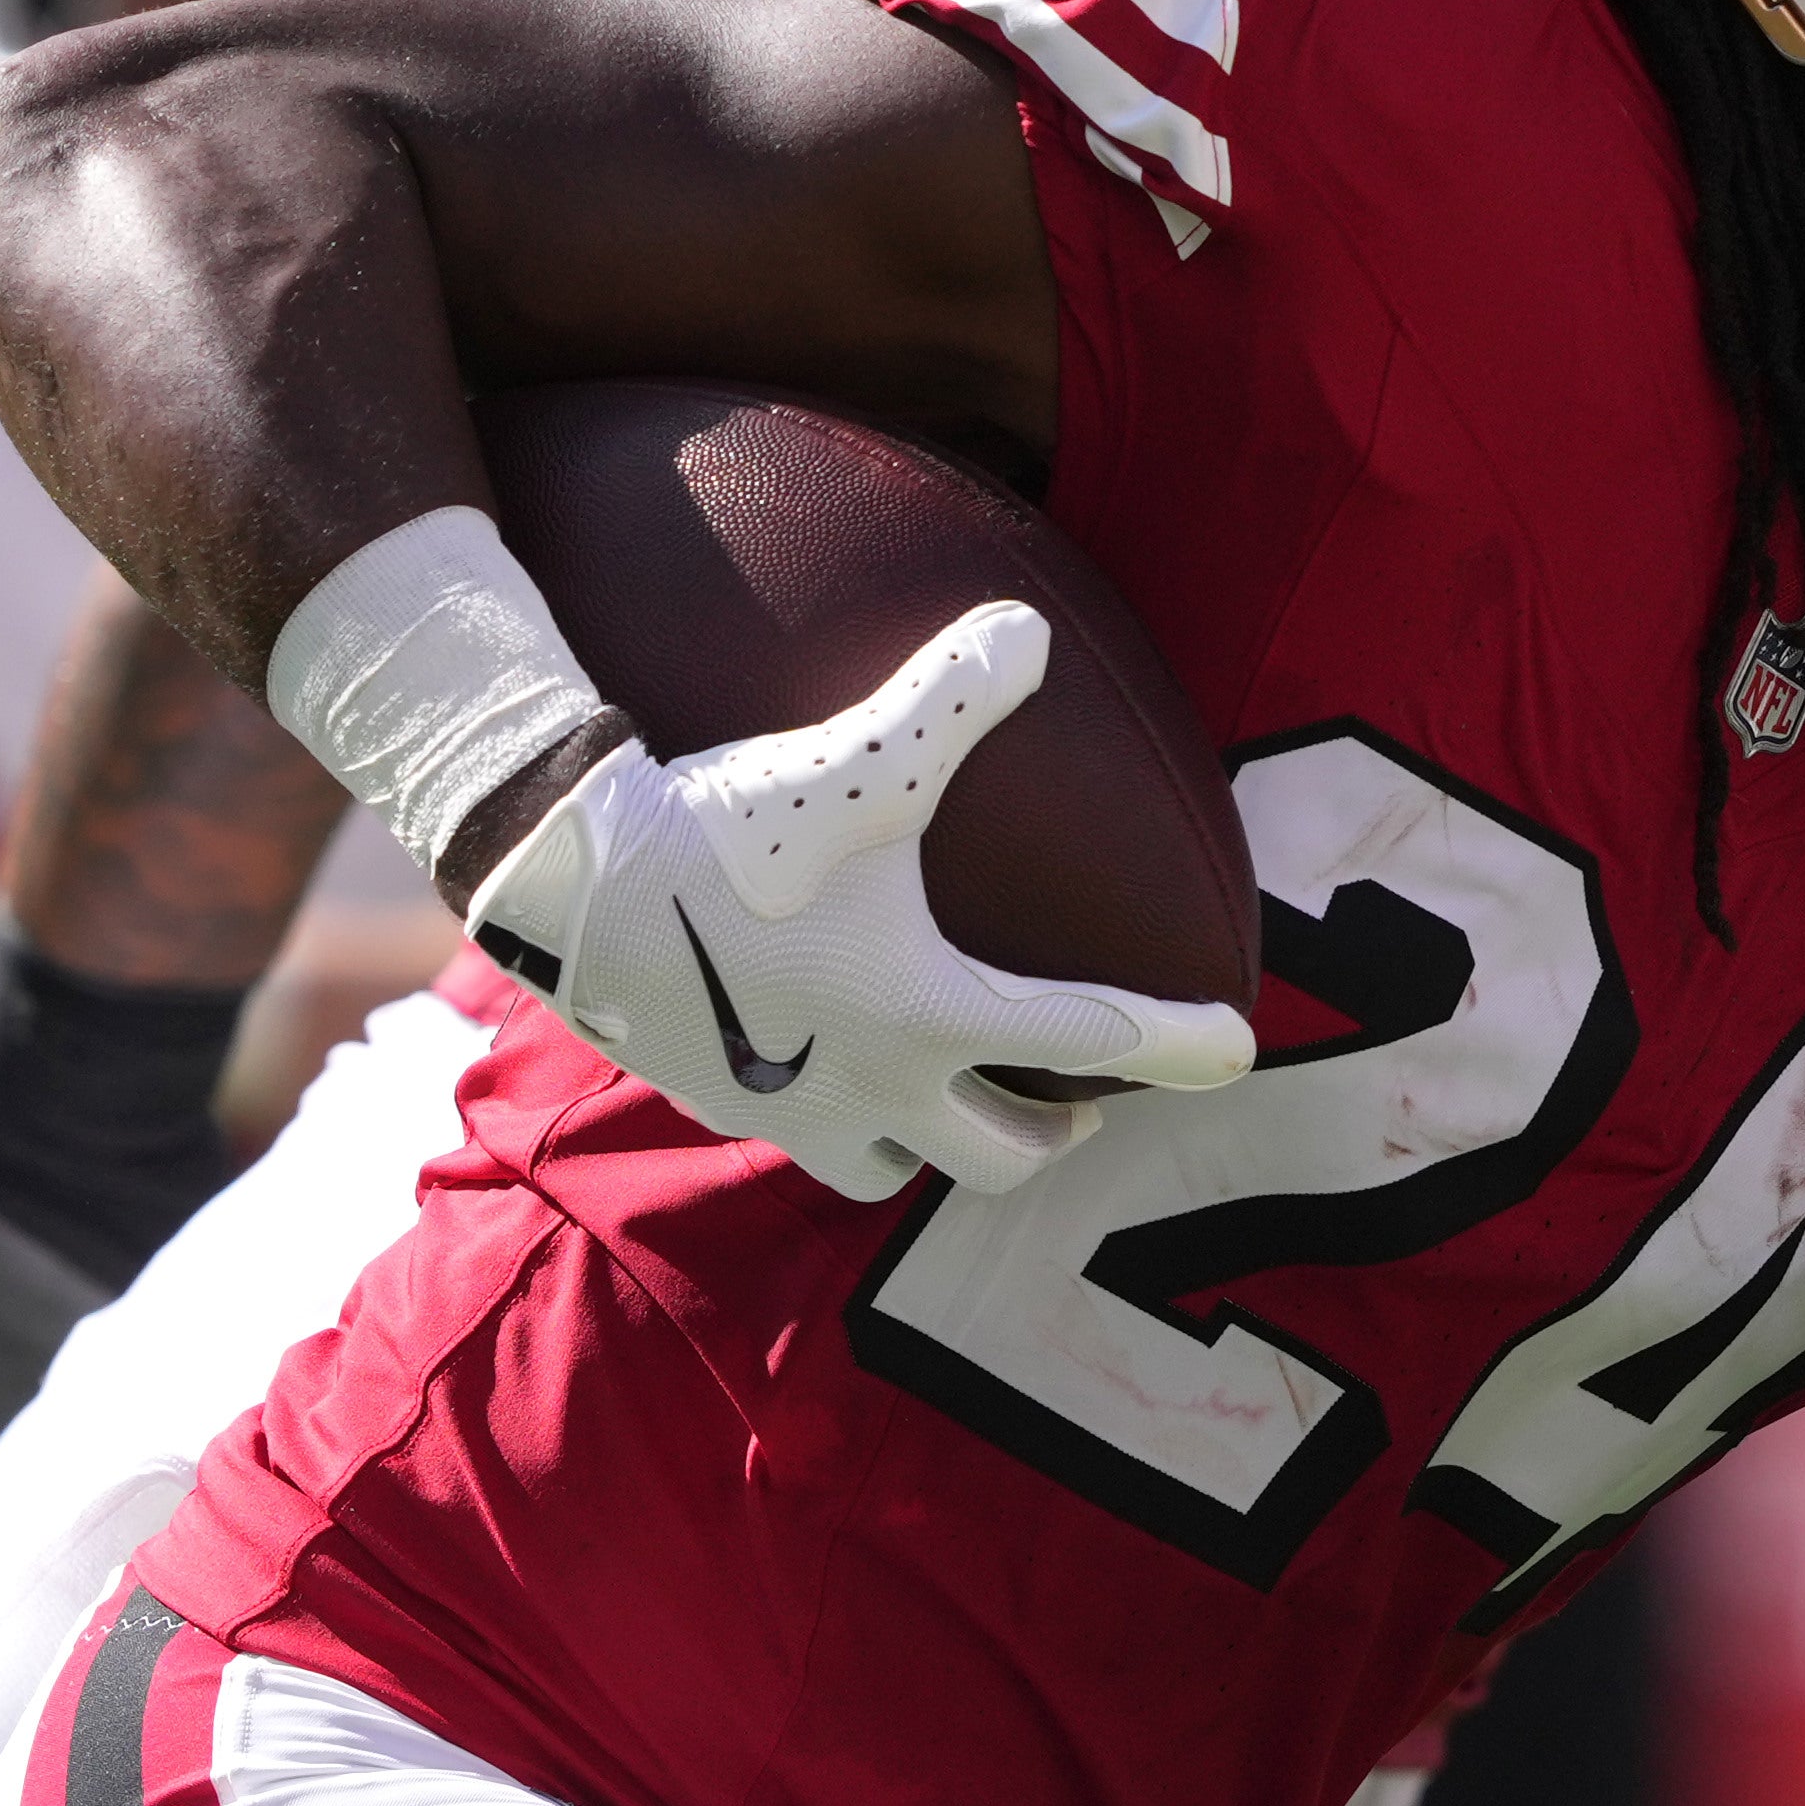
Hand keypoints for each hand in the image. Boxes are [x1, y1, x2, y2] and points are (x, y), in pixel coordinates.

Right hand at [464, 600, 1251, 1199]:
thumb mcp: (861, 754)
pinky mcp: (720, 1101)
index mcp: (927, 1014)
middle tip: (1078, 1108)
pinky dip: (841, 1115)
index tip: (1237, 1053)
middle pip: (997, 1156)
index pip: (1091, 1040)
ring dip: (937, 1145)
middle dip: (1050, 1134)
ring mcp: (791, 1108)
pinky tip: (830, 1060)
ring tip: (952, 1100)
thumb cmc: (729, 826)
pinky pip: (805, 1136)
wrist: (567, 877)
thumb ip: (957, 694)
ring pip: (892, 1172)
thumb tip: (1031, 633)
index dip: (1175, 1045)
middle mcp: (870, 1083)